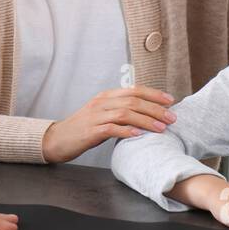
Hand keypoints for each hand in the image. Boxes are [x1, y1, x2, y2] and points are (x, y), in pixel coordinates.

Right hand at [42, 87, 176, 163]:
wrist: (57, 139)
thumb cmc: (83, 129)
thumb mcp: (102, 115)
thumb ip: (120, 111)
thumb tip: (146, 114)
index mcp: (106, 96)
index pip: (134, 90)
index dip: (154, 94)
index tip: (171, 101)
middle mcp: (101, 102)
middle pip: (133, 101)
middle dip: (155, 109)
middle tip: (172, 118)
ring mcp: (95, 116)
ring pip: (125, 113)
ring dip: (146, 120)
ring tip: (161, 128)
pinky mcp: (90, 131)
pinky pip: (111, 128)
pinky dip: (127, 131)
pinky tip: (139, 135)